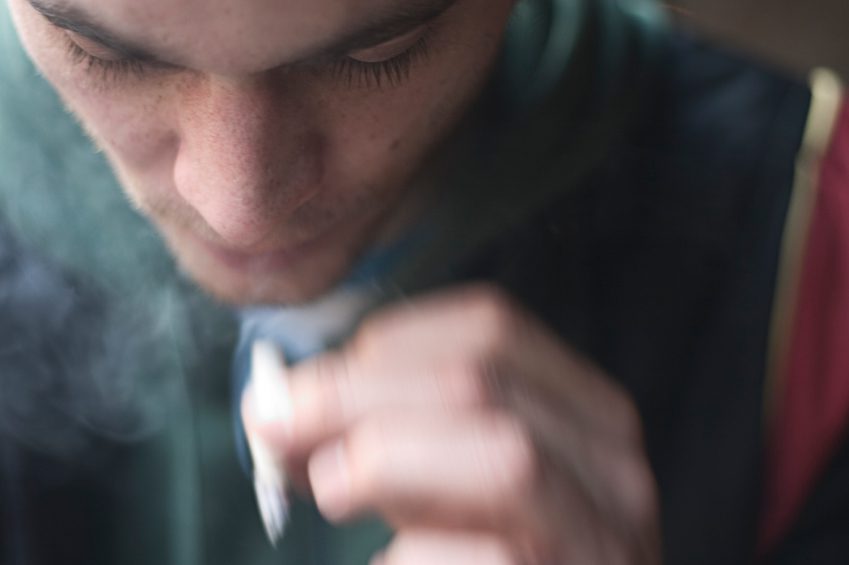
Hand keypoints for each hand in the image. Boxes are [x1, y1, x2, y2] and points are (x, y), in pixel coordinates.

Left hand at [244, 285, 661, 563]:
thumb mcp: (436, 478)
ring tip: (326, 484)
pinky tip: (388, 562)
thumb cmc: (481, 556)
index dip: (387, 344)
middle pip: (483, 380)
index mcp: (578, 409)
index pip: (490, 328)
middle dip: (359, 394)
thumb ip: (378, 435)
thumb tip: (277, 407)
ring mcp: (604, 534)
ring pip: (508, 458)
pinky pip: (494, 556)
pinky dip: (415, 555)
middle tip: (273, 422)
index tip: (309, 381)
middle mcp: (610, 462)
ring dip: (390, 459)